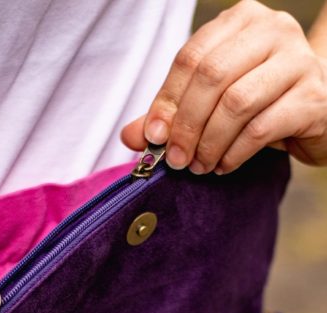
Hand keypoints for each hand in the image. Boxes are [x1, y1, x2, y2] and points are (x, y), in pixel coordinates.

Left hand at [121, 0, 326, 173]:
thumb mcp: (212, 102)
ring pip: (237, 103)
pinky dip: (235, 153)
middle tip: (175, 159)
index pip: (191, 57)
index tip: (153, 137)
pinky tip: (224, 165)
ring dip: (209, 143)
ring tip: (199, 166)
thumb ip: (172, 113)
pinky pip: (262, 128)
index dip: (167, 100)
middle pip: (212, 77)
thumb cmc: (261, 101)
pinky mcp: (314, 97)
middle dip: (187, 125)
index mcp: (241, 20)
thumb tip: (130, 136)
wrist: (319, 111)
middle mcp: (273, 30)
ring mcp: (298, 60)